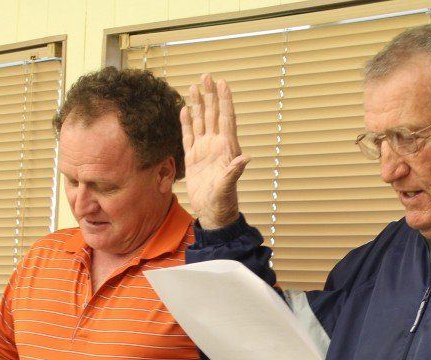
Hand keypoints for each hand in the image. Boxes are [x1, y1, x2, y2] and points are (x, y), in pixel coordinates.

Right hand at [181, 73, 249, 228]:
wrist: (213, 213)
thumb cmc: (223, 202)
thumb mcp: (228, 187)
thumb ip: (234, 172)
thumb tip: (245, 158)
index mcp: (226, 148)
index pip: (226, 119)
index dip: (224, 101)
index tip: (223, 83)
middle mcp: (216, 145)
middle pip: (212, 115)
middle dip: (210, 95)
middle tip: (206, 76)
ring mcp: (204, 150)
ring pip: (200, 122)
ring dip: (197, 104)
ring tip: (194, 86)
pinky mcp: (193, 158)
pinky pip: (189, 135)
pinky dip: (186, 122)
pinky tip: (184, 109)